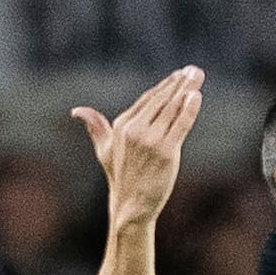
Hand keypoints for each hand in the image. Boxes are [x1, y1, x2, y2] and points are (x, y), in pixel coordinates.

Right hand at [71, 66, 204, 226]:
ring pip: (172, 109)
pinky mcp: (166, 151)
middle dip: (180, 83)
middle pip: (162, 100)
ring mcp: (150, 140)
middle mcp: (135, 130)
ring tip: (198, 75)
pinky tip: (196, 96)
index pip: (148, 99)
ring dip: (187, 89)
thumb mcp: (104, 149)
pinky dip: (189, 110)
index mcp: (122, 125)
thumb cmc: (121, 176)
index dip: (165, 86)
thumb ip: (96, 127)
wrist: (131, 204)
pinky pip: (180, 125)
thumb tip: (77, 111)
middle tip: (195, 70)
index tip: (180, 75)